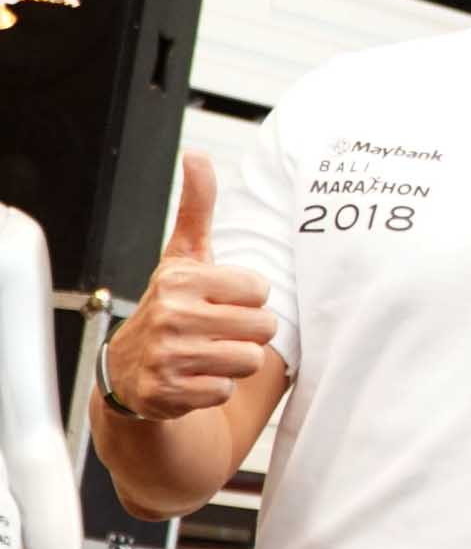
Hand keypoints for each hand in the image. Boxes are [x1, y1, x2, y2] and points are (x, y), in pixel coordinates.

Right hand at [104, 153, 274, 417]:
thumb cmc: (171, 306)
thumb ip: (196, 208)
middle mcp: (170, 316)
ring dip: (234, 361)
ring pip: (249, 360)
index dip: (247, 299)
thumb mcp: (182, 256)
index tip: (219, 301)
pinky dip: (215, 388)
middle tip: (215, 331)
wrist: (129, 369)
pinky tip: (191, 377)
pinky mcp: (168, 393)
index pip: (260, 290)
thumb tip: (196, 155)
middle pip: (263, 328)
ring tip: (205, 354)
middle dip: (247, 332)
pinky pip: (227, 390)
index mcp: (180, 279)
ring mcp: (167, 357)